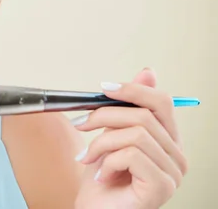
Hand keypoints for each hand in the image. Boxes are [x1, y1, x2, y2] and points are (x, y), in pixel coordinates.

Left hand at [73, 68, 187, 208]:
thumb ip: (128, 107)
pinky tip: (101, 175)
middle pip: (144, 115)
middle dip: (104, 115)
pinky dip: (107, 161)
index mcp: (168, 140)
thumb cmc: (101, 177)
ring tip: (88, 157)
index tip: (103, 88)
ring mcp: (172, 173)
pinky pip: (131, 155)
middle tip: (80, 124)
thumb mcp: (111, 134)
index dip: (133, 89)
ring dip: (101, 143)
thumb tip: (148, 71)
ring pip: (134, 134)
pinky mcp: (161, 186)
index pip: (162, 101)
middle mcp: (177, 156)